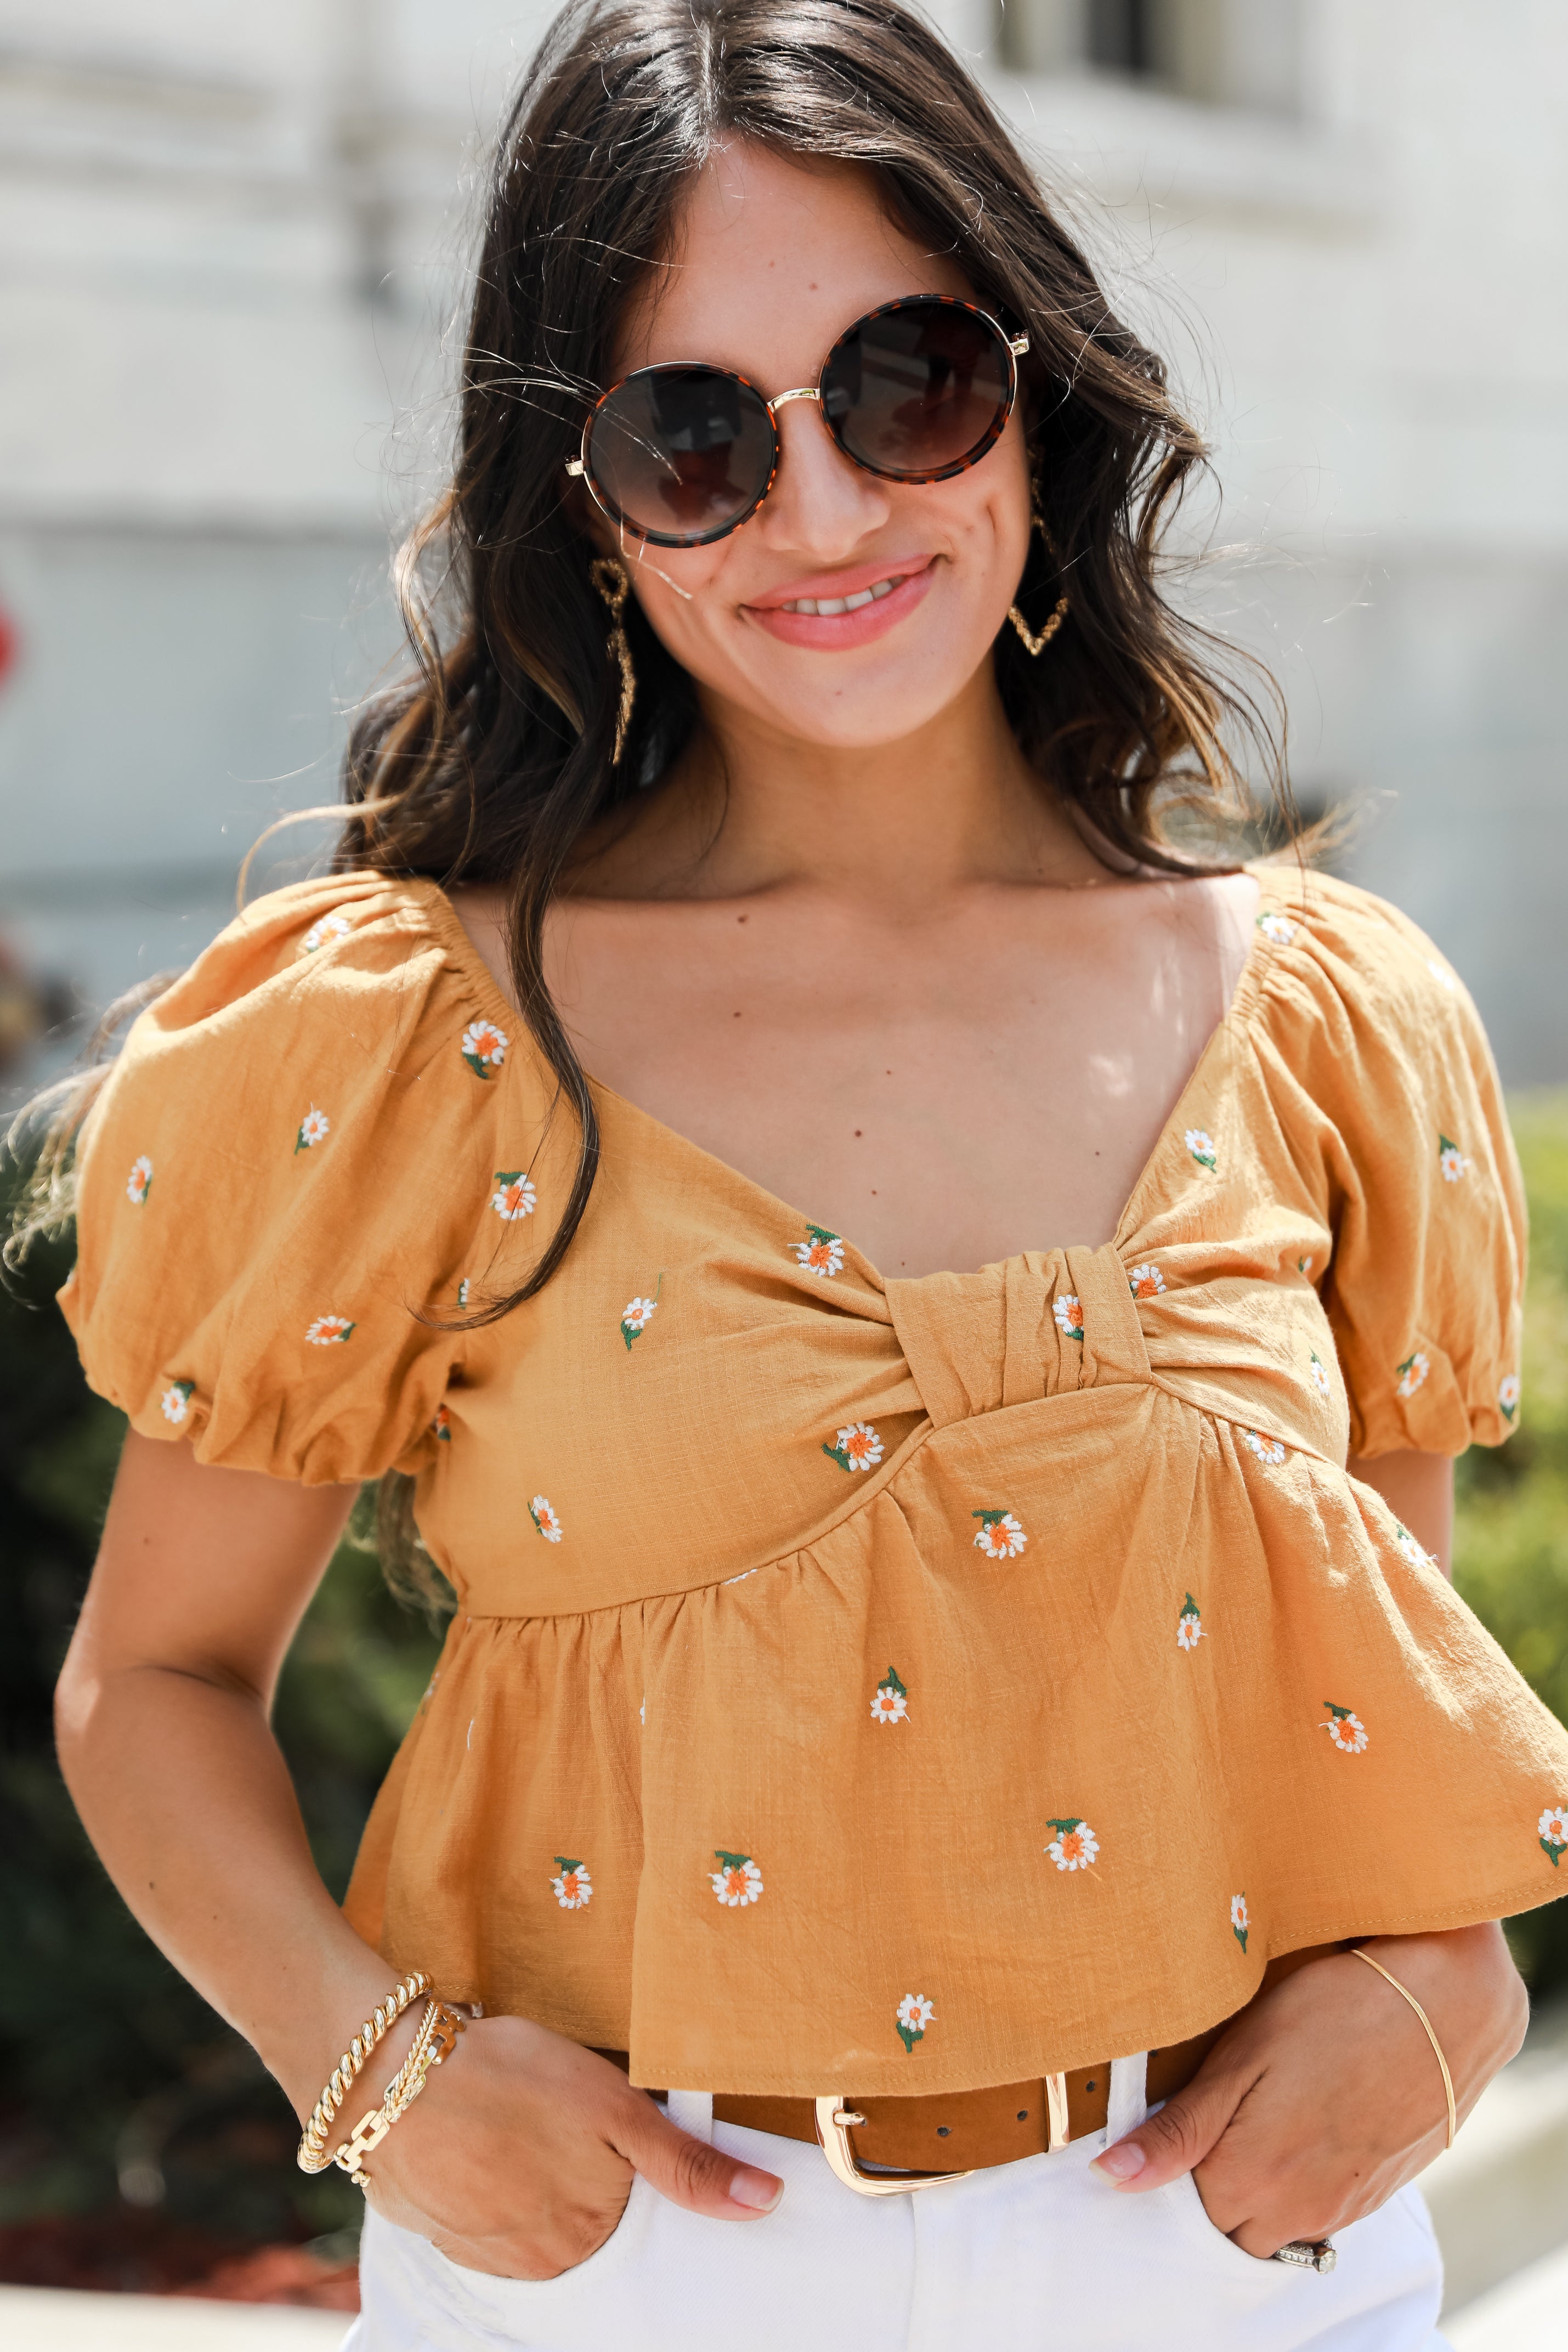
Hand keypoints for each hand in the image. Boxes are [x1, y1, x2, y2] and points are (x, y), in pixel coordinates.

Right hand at [310, 2013, 781, 2278]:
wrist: (392, 2077)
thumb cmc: (512, 2079)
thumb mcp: (615, 2106)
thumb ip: (686, 2164)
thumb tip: (764, 2205)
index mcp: (587, 2237)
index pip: (631, 2228)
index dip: (629, 2183)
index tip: (612, 2149)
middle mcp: (538, 2263)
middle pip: (581, 2229)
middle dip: (580, 2183)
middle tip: (558, 2124)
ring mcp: (482, 2253)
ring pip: (531, 2226)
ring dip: (532, 2185)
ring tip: (519, 2127)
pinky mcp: (438, 2232)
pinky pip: (482, 2221)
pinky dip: (487, 2186)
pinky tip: (483, 2142)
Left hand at [1090, 1924, 1526, 2255]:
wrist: (1445, 2005)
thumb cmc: (1333, 2012)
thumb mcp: (1242, 2056)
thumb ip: (1179, 2130)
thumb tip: (1110, 2177)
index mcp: (1250, 2179)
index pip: (1182, 2206)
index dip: (1172, 2162)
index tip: (1176, 2117)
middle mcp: (1298, 2210)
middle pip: (1229, 2223)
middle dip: (1212, 2181)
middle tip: (1220, 2111)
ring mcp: (1344, 2206)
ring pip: (1277, 2222)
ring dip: (1259, 2184)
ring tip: (1263, 2111)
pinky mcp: (1378, 2192)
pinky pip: (1321, 2210)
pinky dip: (1302, 2180)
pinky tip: (1306, 2119)